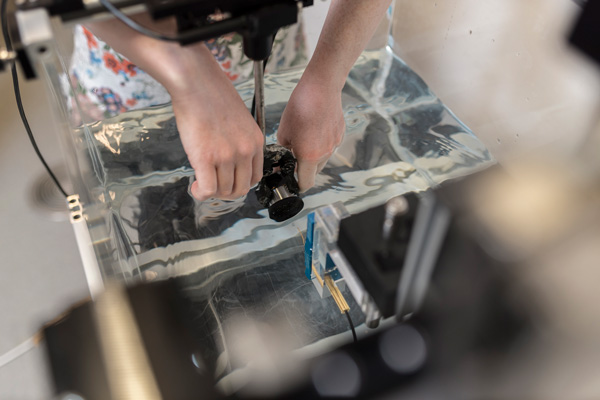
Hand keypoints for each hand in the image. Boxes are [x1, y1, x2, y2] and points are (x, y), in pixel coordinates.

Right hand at [169, 50, 263, 200]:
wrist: (196, 82)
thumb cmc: (211, 95)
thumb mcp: (239, 120)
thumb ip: (238, 140)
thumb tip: (227, 160)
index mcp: (255, 141)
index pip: (255, 177)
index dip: (239, 183)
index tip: (226, 180)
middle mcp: (245, 150)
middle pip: (240, 188)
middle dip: (225, 192)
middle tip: (211, 184)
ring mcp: (227, 155)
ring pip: (224, 191)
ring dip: (211, 191)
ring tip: (200, 181)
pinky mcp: (206, 158)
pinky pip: (208, 189)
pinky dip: (200, 193)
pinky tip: (195, 186)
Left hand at [277, 80, 344, 191]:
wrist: (321, 88)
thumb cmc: (301, 106)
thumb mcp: (283, 131)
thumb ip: (284, 150)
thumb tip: (283, 158)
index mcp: (309, 156)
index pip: (306, 183)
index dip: (298, 185)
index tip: (291, 182)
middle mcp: (325, 154)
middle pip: (314, 171)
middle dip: (303, 168)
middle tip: (292, 157)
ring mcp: (335, 144)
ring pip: (322, 159)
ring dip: (312, 155)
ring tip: (303, 138)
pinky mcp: (340, 134)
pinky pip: (329, 146)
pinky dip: (321, 143)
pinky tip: (313, 129)